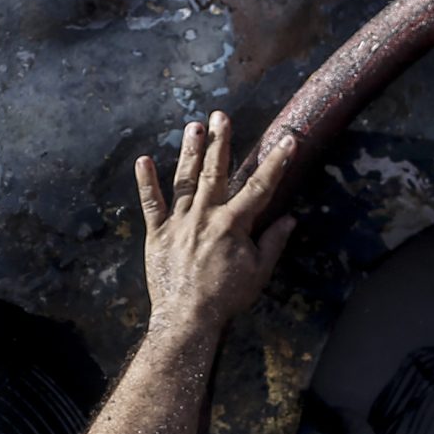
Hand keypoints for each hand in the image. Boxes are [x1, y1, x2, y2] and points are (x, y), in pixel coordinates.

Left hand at [134, 111, 299, 339]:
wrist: (187, 318)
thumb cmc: (226, 298)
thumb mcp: (258, 273)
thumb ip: (273, 243)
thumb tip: (290, 220)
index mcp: (233, 224)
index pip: (261, 187)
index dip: (276, 162)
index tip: (288, 140)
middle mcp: (205, 216)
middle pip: (215, 171)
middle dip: (221, 141)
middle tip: (221, 115)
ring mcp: (179, 222)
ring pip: (184, 180)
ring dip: (189, 151)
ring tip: (193, 125)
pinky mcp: (158, 234)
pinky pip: (151, 204)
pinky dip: (146, 182)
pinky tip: (143, 160)